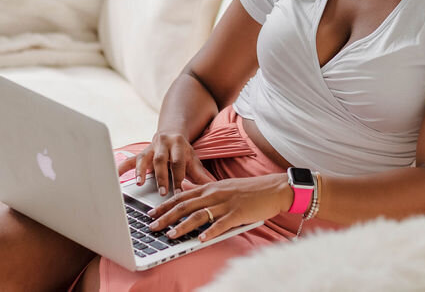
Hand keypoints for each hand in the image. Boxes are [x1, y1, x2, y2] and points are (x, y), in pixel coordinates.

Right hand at [115, 132, 216, 196]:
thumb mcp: (193, 161)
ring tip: (139, 184)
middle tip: (162, 192)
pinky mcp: (141, 153)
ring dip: (141, 171)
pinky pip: (129, 160)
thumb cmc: (184, 153)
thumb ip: (202, 176)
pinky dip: (122, 168)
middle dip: (161, 176)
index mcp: (178, 145)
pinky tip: (114, 176)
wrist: (172, 134)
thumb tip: (216, 189)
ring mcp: (150, 148)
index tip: (178, 193)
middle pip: (161, 160)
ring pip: (144, 158)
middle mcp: (163, 144)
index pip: (178, 162)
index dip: (178, 177)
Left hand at [145, 174, 291, 241]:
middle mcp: (215, 194)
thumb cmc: (248, 189)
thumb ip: (203, 188)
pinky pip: (221, 224)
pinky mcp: (238, 214)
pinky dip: (210, 232)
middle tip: (152, 226)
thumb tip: (184, 187)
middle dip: (166, 217)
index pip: (182, 196)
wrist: (273, 188)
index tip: (151, 213)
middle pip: (185, 206)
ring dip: (183, 226)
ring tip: (171, 235)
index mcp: (210, 187)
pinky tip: (201, 239)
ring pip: (199, 215)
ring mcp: (226, 204)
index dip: (165, 205)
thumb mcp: (223, 185)